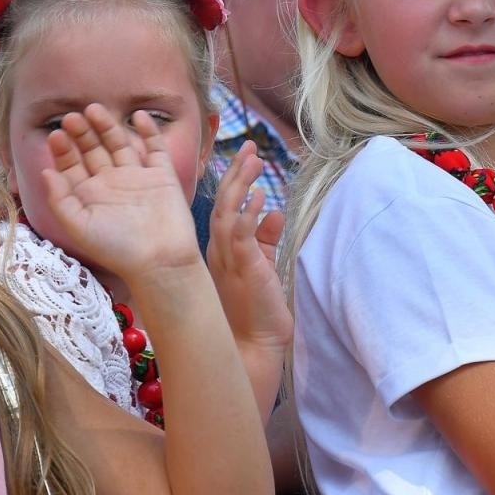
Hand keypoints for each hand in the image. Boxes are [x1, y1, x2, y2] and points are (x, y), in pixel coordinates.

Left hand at [38, 104, 200, 281]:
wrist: (160, 262)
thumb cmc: (117, 250)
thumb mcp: (79, 227)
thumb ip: (60, 200)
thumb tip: (45, 172)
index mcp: (90, 196)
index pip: (72, 166)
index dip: (63, 150)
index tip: (56, 136)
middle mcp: (112, 184)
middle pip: (93, 150)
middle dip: (82, 134)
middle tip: (71, 117)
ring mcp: (138, 178)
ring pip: (120, 144)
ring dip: (107, 126)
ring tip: (94, 109)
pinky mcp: (162, 176)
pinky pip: (155, 148)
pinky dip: (148, 132)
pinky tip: (138, 116)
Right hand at [207, 141, 290, 352]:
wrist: (253, 348)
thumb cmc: (256, 312)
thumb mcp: (263, 268)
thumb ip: (266, 240)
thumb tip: (275, 211)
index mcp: (222, 251)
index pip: (225, 208)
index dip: (235, 181)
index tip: (246, 156)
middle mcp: (219, 252)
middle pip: (223, 203)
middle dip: (236, 173)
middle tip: (250, 147)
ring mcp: (228, 260)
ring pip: (228, 213)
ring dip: (241, 185)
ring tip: (253, 160)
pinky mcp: (243, 270)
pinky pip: (241, 237)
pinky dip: (248, 215)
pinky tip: (258, 196)